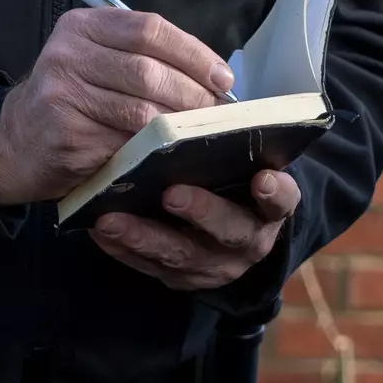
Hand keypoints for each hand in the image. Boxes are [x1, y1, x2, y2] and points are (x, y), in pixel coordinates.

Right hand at [0, 8, 234, 205]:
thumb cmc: (71, 99)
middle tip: (217, 112)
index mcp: (83, 26)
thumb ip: (143, 57)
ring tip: (200, 132)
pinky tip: (170, 154)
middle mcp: (68, 54)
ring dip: (180, 125)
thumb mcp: (96, 60)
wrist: (14, 142)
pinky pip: (126, 144)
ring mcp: (63, 95)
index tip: (222, 77)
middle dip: (193, 94)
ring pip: (142, 111)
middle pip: (149, 71)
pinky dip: (155, 150)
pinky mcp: (67, 135)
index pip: (150, 29)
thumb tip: (213, 76)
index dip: (194, 53)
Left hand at [89, 170, 300, 290]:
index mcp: (271, 209)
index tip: (262, 178)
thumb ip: (233, 149)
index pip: (282, 201)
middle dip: (200, 212)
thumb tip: (200, 104)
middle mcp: (249, 241)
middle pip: (230, 232)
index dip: (275, 193)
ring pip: (182, 256)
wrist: (233, 233)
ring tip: (110, 219)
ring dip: (144, 237)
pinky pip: (151, 268)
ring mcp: (216, 266)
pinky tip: (100, 230)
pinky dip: (123, 249)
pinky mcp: (183, 278)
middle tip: (170, 193)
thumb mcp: (245, 167)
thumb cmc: (234, 183)